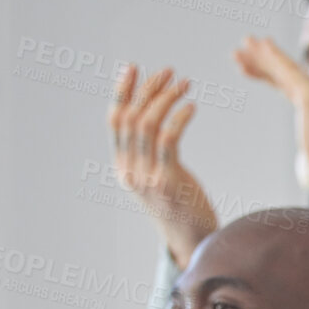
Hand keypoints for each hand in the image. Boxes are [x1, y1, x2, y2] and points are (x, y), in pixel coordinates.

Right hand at [110, 64, 217, 268]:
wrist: (193, 241)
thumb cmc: (182, 206)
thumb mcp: (158, 176)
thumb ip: (151, 153)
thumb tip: (155, 118)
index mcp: (123, 167)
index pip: (115, 120)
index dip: (122, 91)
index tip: (133, 67)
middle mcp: (129, 171)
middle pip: (131, 118)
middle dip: (148, 90)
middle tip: (169, 72)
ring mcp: (146, 177)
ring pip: (147, 125)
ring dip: (165, 99)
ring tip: (183, 83)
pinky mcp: (167, 181)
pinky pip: (168, 140)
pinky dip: (178, 118)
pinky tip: (191, 106)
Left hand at [234, 37, 308, 185]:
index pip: (289, 89)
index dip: (270, 76)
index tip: (252, 70)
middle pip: (285, 76)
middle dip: (263, 62)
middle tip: (243, 49)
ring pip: (284, 69)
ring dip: (263, 54)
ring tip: (244, 42)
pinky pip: (287, 70)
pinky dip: (273, 56)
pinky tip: (261, 43)